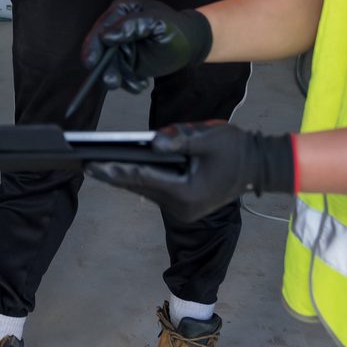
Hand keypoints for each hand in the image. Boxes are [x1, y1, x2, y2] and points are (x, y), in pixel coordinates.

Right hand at [80, 0, 212, 94]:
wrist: (191, 44)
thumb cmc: (177, 29)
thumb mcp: (158, 22)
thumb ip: (132, 25)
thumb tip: (106, 36)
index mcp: (121, 11)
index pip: (101, 28)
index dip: (93, 45)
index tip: (92, 62)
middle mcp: (116, 28)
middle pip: (99, 49)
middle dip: (104, 67)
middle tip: (111, 81)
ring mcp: (120, 46)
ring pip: (108, 65)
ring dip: (119, 78)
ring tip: (137, 85)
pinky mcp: (126, 62)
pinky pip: (120, 75)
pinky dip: (128, 82)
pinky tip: (141, 83)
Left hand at [89, 122, 295, 221]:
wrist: (259, 166)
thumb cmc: (236, 149)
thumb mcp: (209, 137)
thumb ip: (179, 139)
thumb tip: (152, 144)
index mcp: (187, 192)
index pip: (145, 179)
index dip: (118, 170)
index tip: (95, 165)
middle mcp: (182, 207)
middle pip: (141, 188)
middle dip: (114, 175)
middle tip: (87, 165)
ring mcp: (184, 210)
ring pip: (147, 191)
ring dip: (125, 179)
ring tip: (98, 167)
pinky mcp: (185, 206)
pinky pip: (157, 191)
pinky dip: (140, 180)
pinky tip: (123, 170)